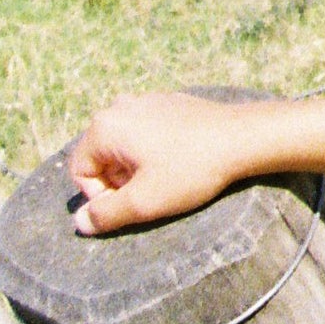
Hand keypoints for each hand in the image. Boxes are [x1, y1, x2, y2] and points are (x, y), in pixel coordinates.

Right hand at [68, 93, 267, 235]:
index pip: (80, 172)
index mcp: (106, 126)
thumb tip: (80, 222)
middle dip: (120, 181)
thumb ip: (105, 215)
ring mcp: (146, 101)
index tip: (134, 202)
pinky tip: (181, 161)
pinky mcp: (169, 103)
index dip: (101, 196)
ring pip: (124, 147)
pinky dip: (155, 152)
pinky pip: (146, 134)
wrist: (244, 137)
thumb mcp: (143, 202)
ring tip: (168, 176)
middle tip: (152, 191)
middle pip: (101, 158)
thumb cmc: (192, 169)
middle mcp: (120, 106)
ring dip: (137, 169)